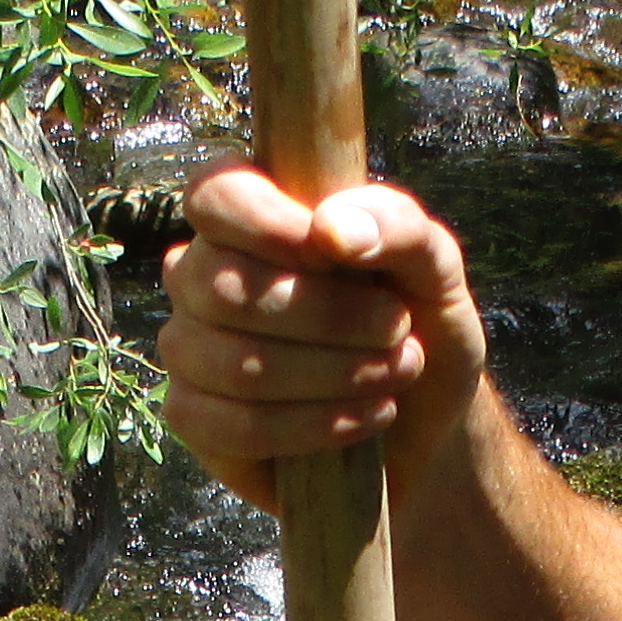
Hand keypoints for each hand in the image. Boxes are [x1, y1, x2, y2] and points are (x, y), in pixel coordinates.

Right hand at [156, 167, 492, 513]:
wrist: (422, 422)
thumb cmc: (415, 327)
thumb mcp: (432, 266)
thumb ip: (397, 226)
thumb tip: (331, 229)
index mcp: (247, 215)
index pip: (216, 194)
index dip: (266, 222)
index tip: (333, 252)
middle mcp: (201, 275)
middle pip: (226, 288)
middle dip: (328, 316)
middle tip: (397, 329)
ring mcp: (189, 348)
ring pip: (236, 364)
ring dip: (332, 374)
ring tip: (394, 374)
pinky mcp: (195, 419)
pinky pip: (236, 426)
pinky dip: (312, 426)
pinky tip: (362, 419)